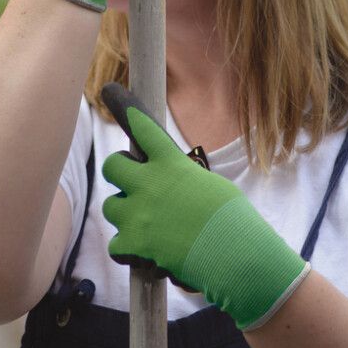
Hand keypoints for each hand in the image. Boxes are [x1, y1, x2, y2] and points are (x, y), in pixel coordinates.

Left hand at [100, 83, 309, 331]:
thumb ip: (183, 179)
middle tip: (133, 185)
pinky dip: (128, 250)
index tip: (111, 91)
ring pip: (111, 206)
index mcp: (171, 163)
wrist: (236, 257)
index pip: (144, 128)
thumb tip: (170, 187)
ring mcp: (138, 213)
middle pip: (112, 166)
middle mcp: (150, 182)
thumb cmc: (232, 220)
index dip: (127, 110)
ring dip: (126, 215)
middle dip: (120, 174)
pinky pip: (116, 244)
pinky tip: (147, 254)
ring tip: (150, 226)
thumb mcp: (211, 186)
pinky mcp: (134, 243)